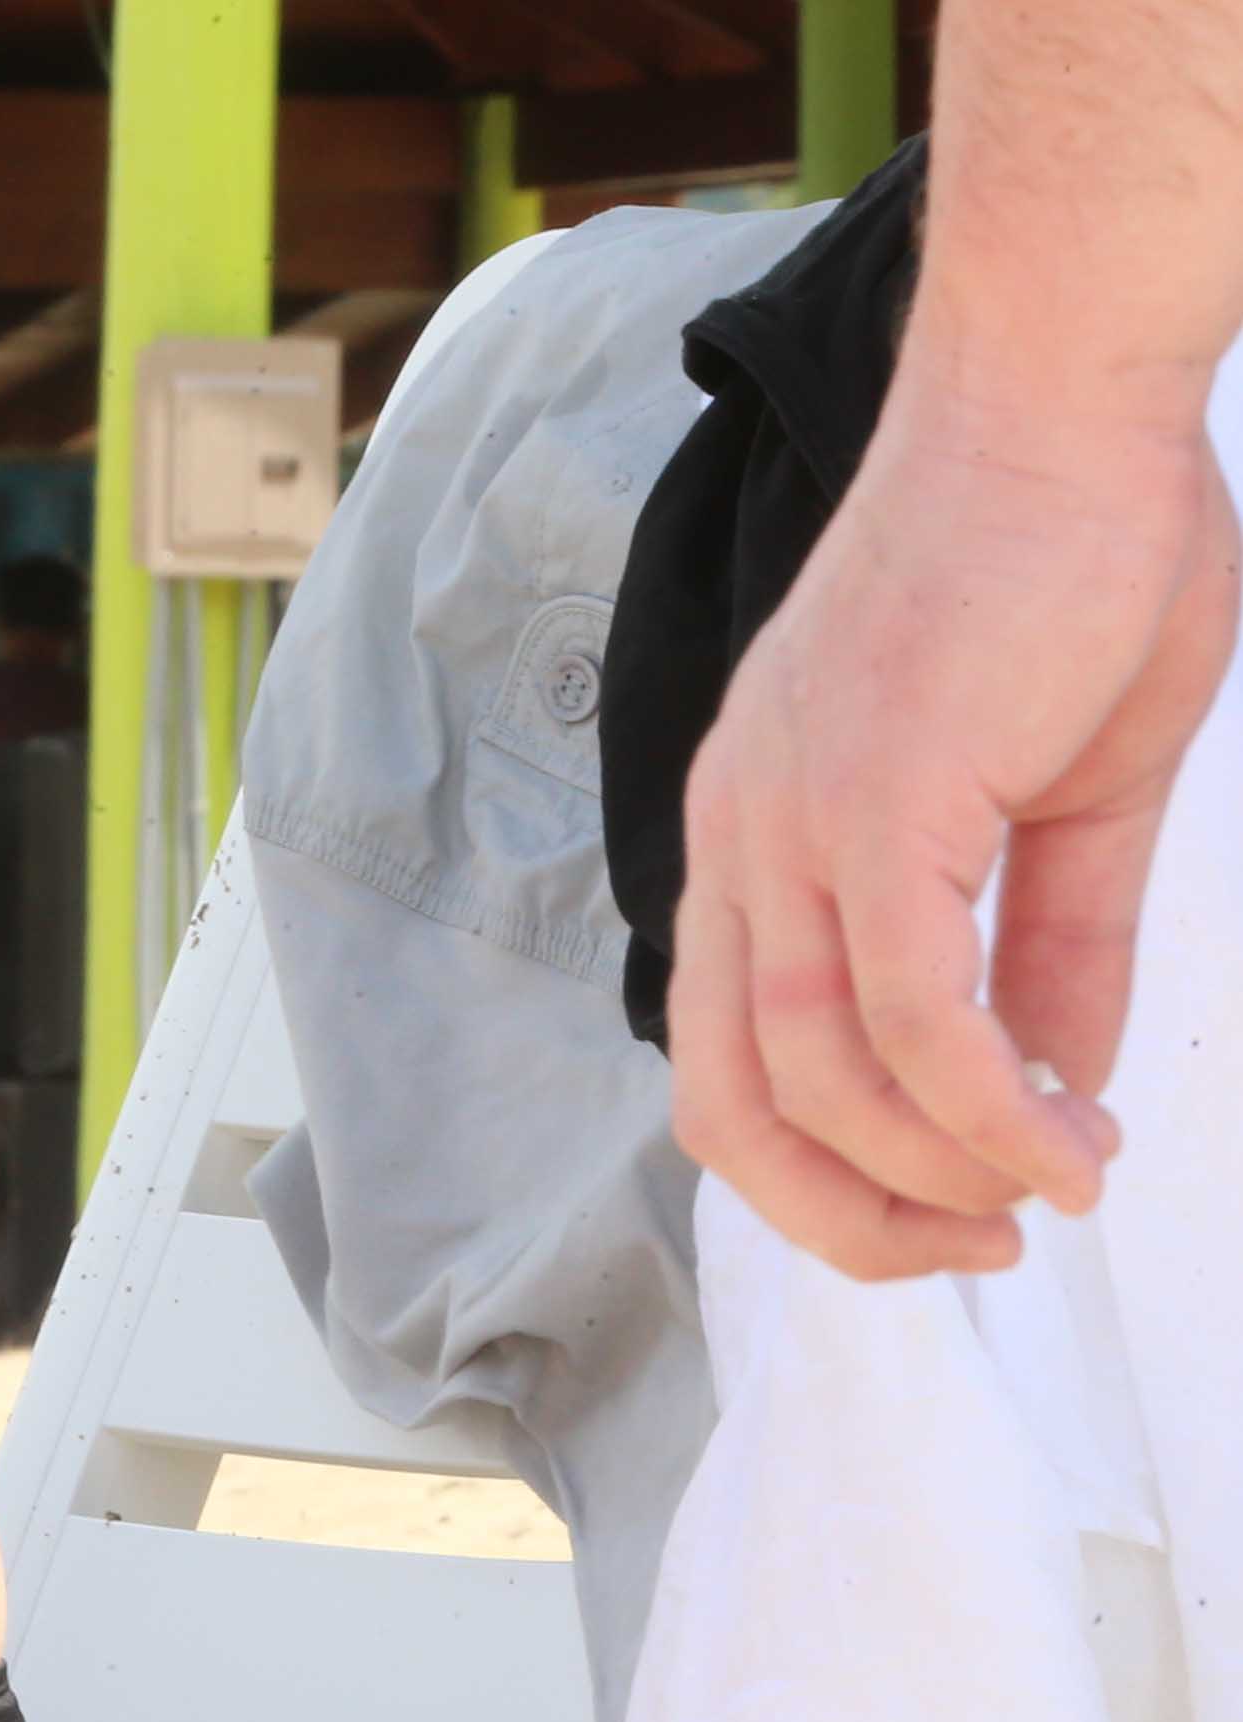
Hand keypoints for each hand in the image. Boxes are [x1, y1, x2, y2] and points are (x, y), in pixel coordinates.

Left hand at [671, 383, 1238, 1277]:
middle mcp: (743, 838)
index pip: (726, 1055)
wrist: (1068, 394)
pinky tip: (1066, 1137)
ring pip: (819, 1075)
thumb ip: (1052, 940)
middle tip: (975, 1250)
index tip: (944, 1204)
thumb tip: (1058, 1079)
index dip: (817, 1166)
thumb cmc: (1072, 556)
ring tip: (1051, 1191)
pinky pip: (905, 1010)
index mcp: (758, 833)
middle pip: (733, 1104)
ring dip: (935, 1169)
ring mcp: (792, 821)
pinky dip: (981, 1102)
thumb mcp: (1069, 787)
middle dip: (847, 1214)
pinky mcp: (872, 801)